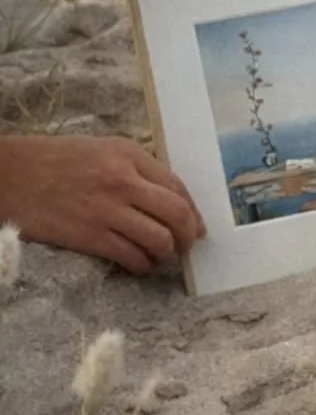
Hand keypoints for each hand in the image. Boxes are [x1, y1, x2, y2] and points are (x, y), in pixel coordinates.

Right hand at [0, 135, 206, 274]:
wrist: (9, 175)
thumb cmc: (56, 161)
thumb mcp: (103, 150)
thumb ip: (137, 168)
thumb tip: (169, 198)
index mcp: (129, 155)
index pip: (177, 187)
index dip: (194, 211)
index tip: (198, 226)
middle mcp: (123, 180)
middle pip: (177, 214)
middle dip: (188, 235)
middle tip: (186, 246)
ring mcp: (106, 209)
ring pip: (159, 239)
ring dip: (166, 253)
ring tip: (161, 255)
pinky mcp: (88, 236)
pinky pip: (130, 256)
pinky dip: (142, 264)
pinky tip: (139, 264)